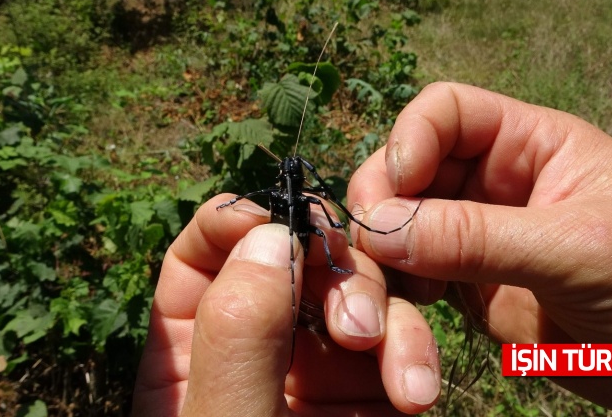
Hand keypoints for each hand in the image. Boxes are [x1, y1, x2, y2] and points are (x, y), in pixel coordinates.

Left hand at [131, 194, 440, 415]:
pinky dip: (415, 356)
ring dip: (388, 319)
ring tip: (403, 380)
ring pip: (360, 292)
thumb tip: (275, 236)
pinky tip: (416, 392)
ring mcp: (319, 361)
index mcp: (195, 341)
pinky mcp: (372, 387)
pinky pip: (400, 342)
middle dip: (336, 273)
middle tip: (354, 325)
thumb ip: (238, 338)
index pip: (209, 247)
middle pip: (299, 257)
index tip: (285, 225)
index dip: (244, 218)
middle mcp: (259, 339)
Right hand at [347, 82, 611, 414]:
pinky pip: (410, 280)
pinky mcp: (467, 287)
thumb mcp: (577, 250)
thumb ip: (478, 237)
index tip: (399, 186)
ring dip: (378, 259)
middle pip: (406, 171)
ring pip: (397, 228)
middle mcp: (493, 184)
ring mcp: (475, 237)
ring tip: (383, 297)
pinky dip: (395, 296)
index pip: (446, 113)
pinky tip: (406, 318)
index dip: (411, 139)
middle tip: (374, 251)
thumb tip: (380, 225)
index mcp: (530, 145)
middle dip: (381, 205)